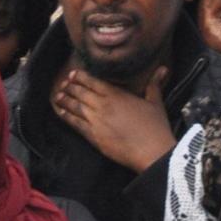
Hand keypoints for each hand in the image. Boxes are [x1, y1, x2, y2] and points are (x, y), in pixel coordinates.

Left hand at [53, 67, 175, 172]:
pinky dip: (67, 117)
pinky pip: (76, 124)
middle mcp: (103, 106)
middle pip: (81, 93)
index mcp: (117, 95)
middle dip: (71, 87)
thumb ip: (154, 84)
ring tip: (58, 95)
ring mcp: (96, 121)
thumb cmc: (156, 127)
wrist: (152, 151)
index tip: (74, 73)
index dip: (82, 77)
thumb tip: (163, 68)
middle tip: (63, 83)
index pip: (94, 82)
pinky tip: (62, 113)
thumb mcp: (155, 102)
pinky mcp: (93, 136)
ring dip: (65, 100)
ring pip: (76, 107)